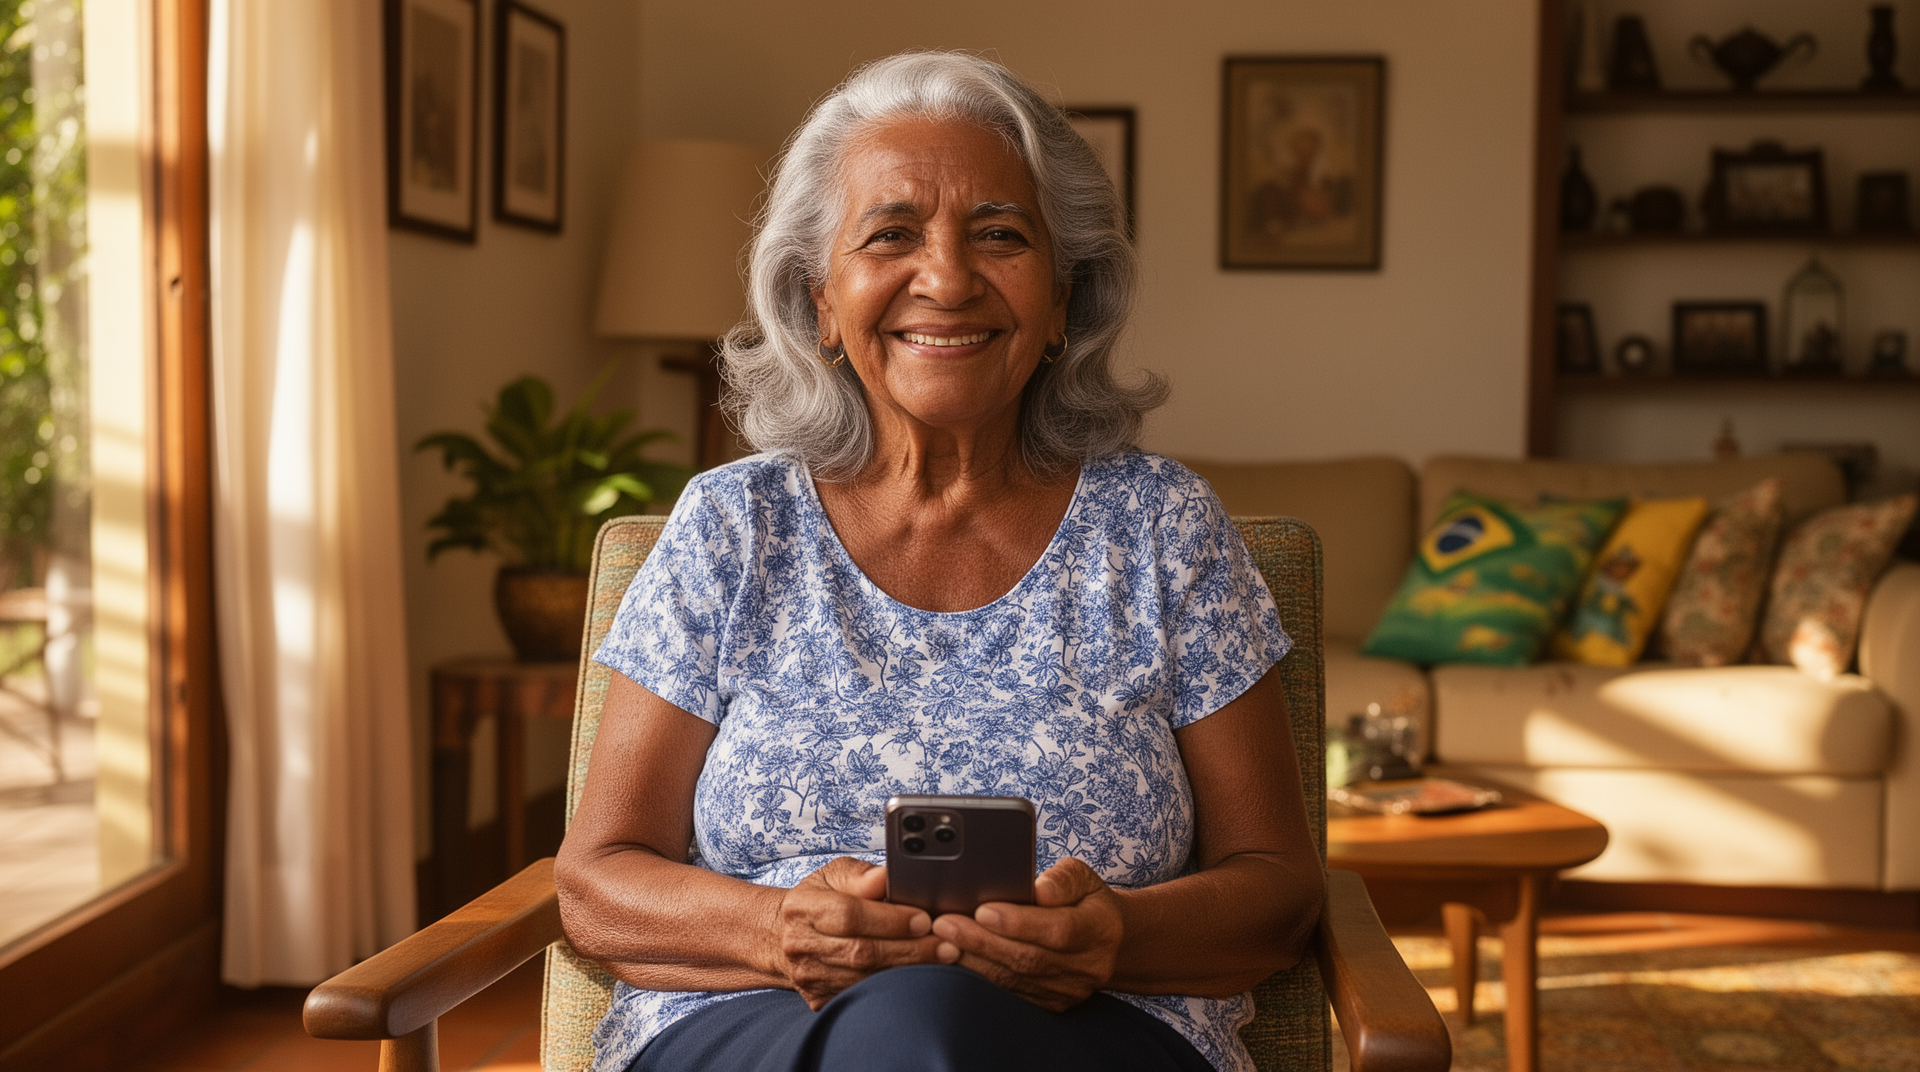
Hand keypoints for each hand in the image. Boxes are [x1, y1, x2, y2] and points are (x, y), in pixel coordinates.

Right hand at [771, 857, 943, 1008]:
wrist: (782, 938)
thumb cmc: (817, 901)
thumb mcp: (833, 876)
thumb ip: (861, 875)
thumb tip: (886, 877)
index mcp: (802, 908)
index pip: (849, 915)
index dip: (889, 920)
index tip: (924, 919)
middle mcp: (801, 946)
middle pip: (861, 952)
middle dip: (909, 949)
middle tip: (946, 945)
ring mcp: (810, 978)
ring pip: (865, 978)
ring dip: (908, 971)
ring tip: (942, 960)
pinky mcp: (821, 999)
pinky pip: (864, 996)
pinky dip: (895, 988)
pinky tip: (921, 978)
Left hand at [930, 858, 1123, 1011]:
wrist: (1106, 941)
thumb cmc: (1085, 901)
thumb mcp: (1082, 878)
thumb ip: (1062, 880)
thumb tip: (1040, 890)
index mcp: (1099, 930)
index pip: (1058, 930)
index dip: (1019, 922)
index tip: (982, 910)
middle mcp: (1087, 966)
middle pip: (1029, 957)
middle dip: (982, 941)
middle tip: (944, 924)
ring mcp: (1069, 990)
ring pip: (1015, 979)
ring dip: (975, 961)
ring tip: (943, 941)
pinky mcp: (1051, 1004)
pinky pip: (1011, 994)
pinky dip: (981, 978)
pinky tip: (956, 962)